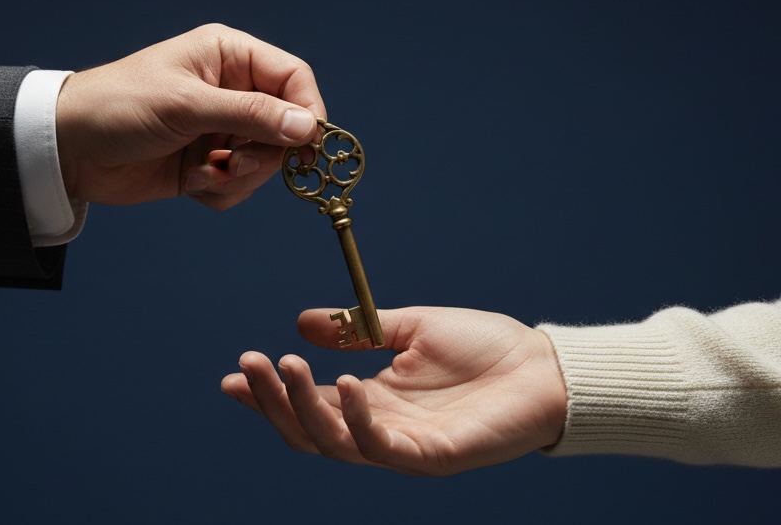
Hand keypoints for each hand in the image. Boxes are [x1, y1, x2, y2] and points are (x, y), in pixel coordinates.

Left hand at [53, 23, 325, 209]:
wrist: (68, 150)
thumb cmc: (119, 106)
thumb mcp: (188, 106)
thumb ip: (252, 116)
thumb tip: (307, 128)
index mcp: (229, 57)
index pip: (293, 78)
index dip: (307, 112)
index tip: (308, 146)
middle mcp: (230, 91)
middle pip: (286, 127)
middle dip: (265, 154)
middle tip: (234, 163)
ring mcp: (220, 129)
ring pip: (265, 162)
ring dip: (240, 176)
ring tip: (205, 171)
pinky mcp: (208, 164)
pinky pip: (240, 186)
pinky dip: (220, 190)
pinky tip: (191, 181)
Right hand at [221, 307, 568, 475]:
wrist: (546, 366)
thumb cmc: (487, 347)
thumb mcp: (411, 327)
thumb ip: (357, 330)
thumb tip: (302, 322)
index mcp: (374, 399)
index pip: (309, 403)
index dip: (270, 394)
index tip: (234, 371)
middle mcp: (381, 427)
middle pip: (309, 429)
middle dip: (272, 400)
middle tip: (247, 364)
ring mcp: (404, 446)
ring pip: (334, 442)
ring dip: (303, 407)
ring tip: (283, 365)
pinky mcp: (431, 457)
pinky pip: (381, 446)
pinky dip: (356, 417)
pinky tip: (341, 382)